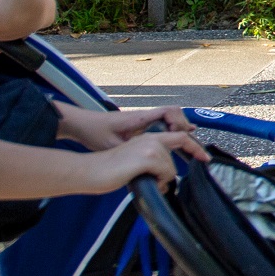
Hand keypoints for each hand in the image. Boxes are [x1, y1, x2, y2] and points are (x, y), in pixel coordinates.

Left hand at [54, 103, 192, 151]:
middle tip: (192, 146)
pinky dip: (174, 130)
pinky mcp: (141, 125)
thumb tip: (149, 162)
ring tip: (191, 145)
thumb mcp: (111, 144)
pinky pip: (163, 124)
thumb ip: (130, 151)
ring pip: (171, 119)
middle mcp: (146, 116)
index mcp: (141, 118)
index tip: (183, 136)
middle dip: (185, 128)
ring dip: (181, 129)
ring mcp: (144, 120)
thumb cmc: (94, 132)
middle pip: (175, 114)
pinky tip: (182, 137)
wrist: (82, 124)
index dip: (180, 123)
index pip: (169, 112)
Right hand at [81, 130, 207, 193]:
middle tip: (157, 183)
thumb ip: (151, 164)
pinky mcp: (147, 157)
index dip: (194, 147)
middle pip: (174, 159)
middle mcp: (151, 138)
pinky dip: (160, 182)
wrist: (89, 171)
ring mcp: (150, 146)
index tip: (205, 158)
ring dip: (162, 179)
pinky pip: (166, 173)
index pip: (179, 137)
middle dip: (170, 174)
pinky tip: (146, 182)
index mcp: (148, 138)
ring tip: (144, 182)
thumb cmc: (108, 172)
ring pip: (170, 168)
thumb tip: (165, 178)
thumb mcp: (134, 164)